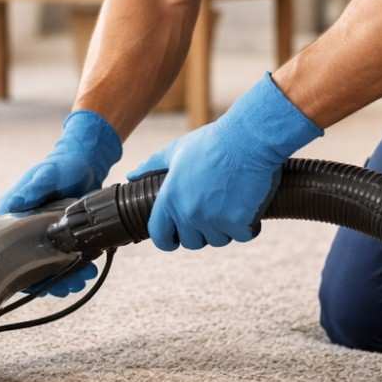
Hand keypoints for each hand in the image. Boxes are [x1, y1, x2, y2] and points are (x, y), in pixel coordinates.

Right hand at [0, 109, 120, 295]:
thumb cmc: (62, 165)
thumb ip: (33, 188)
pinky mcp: (64, 236)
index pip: (6, 250)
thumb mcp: (47, 174)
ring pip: (49, 266)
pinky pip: (66, 259)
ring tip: (84, 277)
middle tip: (70, 285)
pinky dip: (76, 268)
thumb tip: (15, 203)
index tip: (37, 282)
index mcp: (15, 215)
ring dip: (66, 277)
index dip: (18, 271)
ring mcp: (46, 235)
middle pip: (29, 265)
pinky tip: (89, 269)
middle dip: (50, 280)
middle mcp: (27, 229)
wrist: (86, 162)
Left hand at [127, 73, 321, 251]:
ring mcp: (214, 220)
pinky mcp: (238, 222)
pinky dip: (249, 225)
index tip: (177, 237)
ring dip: (227, 228)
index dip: (168, 239)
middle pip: (192, 242)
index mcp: (170, 198)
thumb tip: (131, 176)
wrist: (248, 139)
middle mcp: (189, 213)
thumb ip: (152, 166)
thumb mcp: (176, 150)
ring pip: (219, 240)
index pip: (160, 236)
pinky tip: (249, 204)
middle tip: (214, 209)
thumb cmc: (213, 142)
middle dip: (203, 231)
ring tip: (232, 201)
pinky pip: (243, 235)